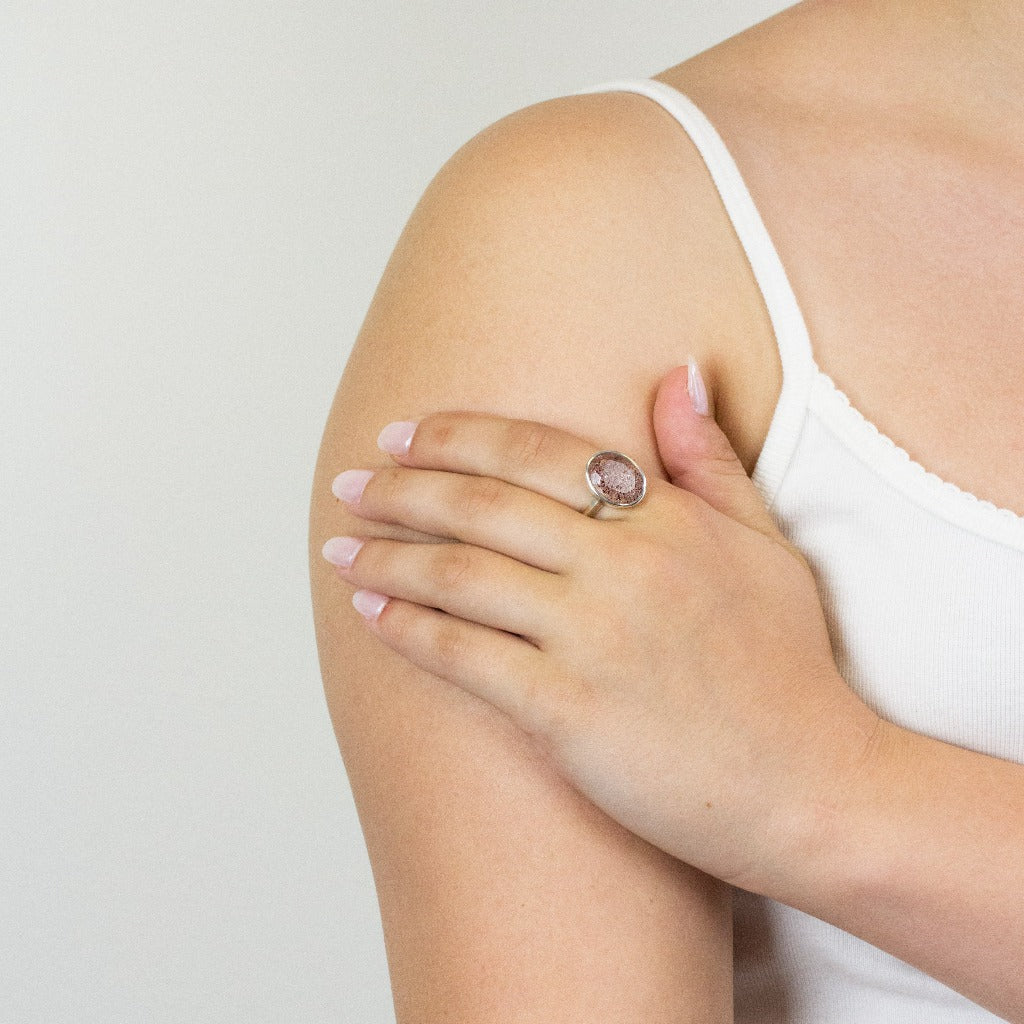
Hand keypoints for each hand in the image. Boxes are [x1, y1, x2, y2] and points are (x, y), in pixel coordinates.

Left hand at [321, 365, 884, 894]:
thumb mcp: (765, 544)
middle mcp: (624, 567)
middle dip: (402, 487)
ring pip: (461, 575)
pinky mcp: (567, 712)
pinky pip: (464, 656)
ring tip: (338, 543)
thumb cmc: (787, 667)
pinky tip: (368, 609)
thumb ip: (710, 458)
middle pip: (483, 505)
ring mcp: (594, 638)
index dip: (459, 436)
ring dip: (387, 553)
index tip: (405, 435)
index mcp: (668, 519)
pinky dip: (406, 626)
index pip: (539, 453)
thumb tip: (675, 373)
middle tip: (351, 482)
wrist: (813, 787)